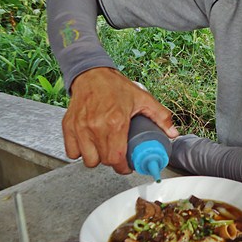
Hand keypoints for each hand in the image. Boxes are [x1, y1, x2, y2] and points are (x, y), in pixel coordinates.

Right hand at [62, 67, 178, 173]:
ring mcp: (80, 127)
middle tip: (117, 154)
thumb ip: (161, 116)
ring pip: (87, 160)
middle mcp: (95, 126)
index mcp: (115, 121)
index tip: (126, 166)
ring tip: (103, 149)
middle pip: (103, 161)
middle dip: (112, 161)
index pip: (117, 158)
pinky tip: (89, 145)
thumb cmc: (115, 86)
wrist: (92, 74)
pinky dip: (80, 153)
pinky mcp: (68, 126)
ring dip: (96, 158)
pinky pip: (72, 152)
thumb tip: (173, 133)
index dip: (123, 167)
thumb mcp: (143, 98)